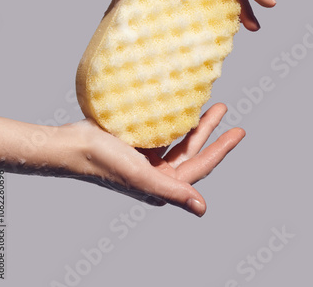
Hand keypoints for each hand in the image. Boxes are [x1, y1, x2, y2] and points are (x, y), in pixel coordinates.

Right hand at [67, 103, 244, 216]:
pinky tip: (181, 107)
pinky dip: (174, 120)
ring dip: (194, 123)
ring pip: (179, 138)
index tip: (239, 131)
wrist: (74, 144)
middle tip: (223, 108)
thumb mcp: (141, 176)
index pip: (200, 165)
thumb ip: (172, 191)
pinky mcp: (139, 144)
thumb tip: (202, 209)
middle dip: (209, 130)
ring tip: (208, 104)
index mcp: (162, 184)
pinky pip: (164, 131)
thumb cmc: (104, 161)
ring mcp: (149, 158)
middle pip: (192, 149)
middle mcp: (158, 173)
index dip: (221, 149)